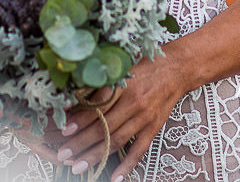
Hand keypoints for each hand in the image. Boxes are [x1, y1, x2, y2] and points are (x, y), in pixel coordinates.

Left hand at [52, 51, 190, 180]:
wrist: (176, 70)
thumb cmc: (145, 68)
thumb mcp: (121, 71)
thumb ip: (101, 87)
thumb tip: (76, 100)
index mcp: (122, 87)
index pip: (97, 108)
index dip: (79, 120)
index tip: (64, 130)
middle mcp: (133, 104)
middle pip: (103, 128)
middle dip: (81, 143)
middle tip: (64, 154)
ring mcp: (144, 118)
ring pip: (116, 141)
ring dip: (96, 155)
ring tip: (79, 165)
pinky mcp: (153, 128)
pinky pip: (139, 150)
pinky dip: (127, 165)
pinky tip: (115, 177)